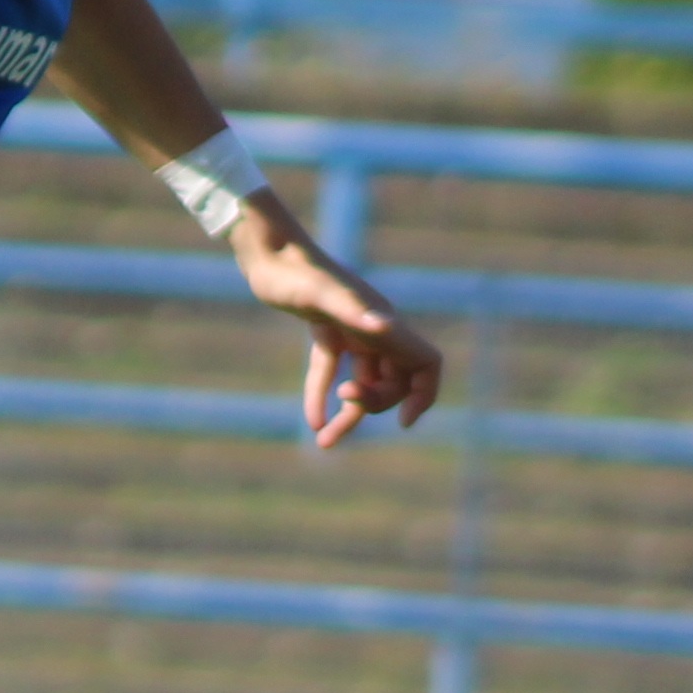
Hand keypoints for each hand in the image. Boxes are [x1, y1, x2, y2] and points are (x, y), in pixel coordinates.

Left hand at [239, 214, 441, 445]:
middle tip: (344, 401)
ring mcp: (350, 329)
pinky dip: (322, 394)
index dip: (423, 394)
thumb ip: (353, 310)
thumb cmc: (294, 269)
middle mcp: (374, 327)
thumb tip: (384, 329)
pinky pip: (331, 369)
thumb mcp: (320, 292)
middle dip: (375, 402)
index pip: (425, 364)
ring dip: (350, 412)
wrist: (267, 250)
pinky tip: (311, 421)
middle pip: (395, 380)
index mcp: (384, 322)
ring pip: (364, 379)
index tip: (404, 422)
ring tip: (324, 443)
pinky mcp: (325, 329)